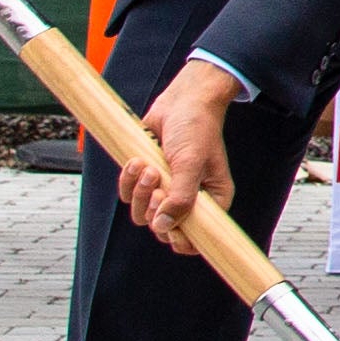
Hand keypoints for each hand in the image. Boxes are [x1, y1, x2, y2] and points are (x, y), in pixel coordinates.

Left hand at [121, 60, 238, 255]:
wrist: (180, 102)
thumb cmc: (196, 129)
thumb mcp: (191, 164)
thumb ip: (180, 198)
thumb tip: (164, 225)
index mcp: (211, 201)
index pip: (196, 239)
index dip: (179, 237)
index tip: (168, 223)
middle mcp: (189, 200)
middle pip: (163, 228)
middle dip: (154, 207)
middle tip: (157, 185)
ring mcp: (166, 191)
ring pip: (142, 213)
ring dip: (139, 191)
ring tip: (147, 167)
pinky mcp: (147, 179)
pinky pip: (128, 195)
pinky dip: (128, 180)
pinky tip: (137, 161)